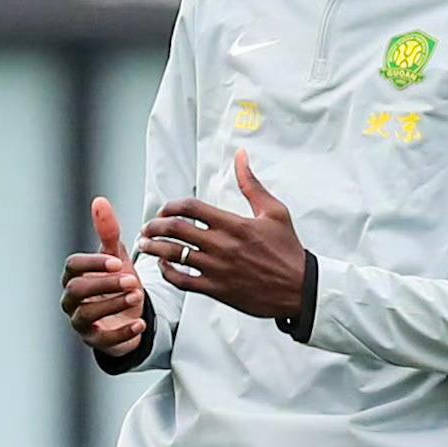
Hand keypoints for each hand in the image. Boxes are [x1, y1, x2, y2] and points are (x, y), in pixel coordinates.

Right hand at [62, 197, 145, 357]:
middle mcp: (71, 299)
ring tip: (136, 296)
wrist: (129, 315)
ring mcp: (81, 322)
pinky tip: (140, 324)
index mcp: (74, 275)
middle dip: (104, 284)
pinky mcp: (95, 341)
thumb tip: (100, 201)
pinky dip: (122, 332)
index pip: (72, 266)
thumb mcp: (116, 257)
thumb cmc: (117, 282)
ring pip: (86, 314)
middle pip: (76, 290)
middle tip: (131, 280)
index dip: (93, 263)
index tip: (117, 261)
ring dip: (112, 304)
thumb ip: (108, 232)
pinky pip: (103, 340)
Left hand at [140, 151, 310, 320]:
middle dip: (154, 226)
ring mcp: (217, 269)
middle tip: (149, 227)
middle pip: (175, 229)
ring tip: (146, 245)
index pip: (190, 208)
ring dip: (153, 247)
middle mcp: (222, 245)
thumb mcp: (275, 212)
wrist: (301, 289)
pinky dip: (167, 272)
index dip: (170, 206)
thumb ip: (252, 184)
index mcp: (234, 224)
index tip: (165, 210)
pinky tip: (165, 265)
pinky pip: (182, 280)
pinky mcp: (217, 290)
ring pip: (173, 254)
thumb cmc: (288, 250)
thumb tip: (241, 156)